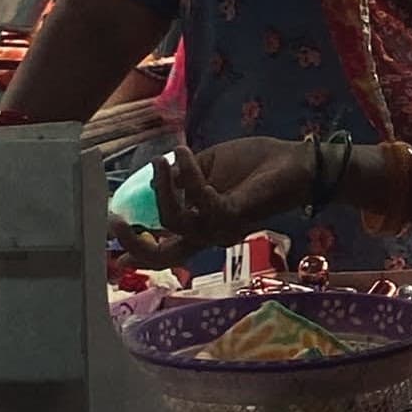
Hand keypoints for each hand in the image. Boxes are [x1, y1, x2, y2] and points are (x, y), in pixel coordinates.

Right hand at [122, 137, 314, 268]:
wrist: (298, 162)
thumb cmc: (256, 164)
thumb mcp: (209, 167)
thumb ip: (182, 179)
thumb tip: (154, 181)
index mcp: (202, 227)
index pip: (166, 251)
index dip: (137, 250)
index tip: (113, 238)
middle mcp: (210, 235)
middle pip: (165, 257)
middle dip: (136, 243)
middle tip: (117, 218)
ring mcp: (222, 228)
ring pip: (175, 222)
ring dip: (162, 188)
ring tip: (162, 161)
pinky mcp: (235, 214)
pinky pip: (200, 200)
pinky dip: (185, 174)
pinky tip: (181, 155)